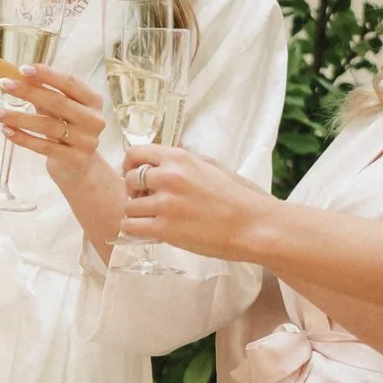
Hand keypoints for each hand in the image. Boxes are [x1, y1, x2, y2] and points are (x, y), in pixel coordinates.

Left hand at [0, 60, 107, 169]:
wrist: (79, 166)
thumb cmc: (66, 129)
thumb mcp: (58, 108)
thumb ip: (42, 91)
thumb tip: (16, 73)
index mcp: (93, 100)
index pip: (70, 83)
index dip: (46, 75)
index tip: (22, 69)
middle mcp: (94, 120)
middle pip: (58, 102)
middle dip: (28, 92)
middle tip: (4, 84)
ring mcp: (87, 141)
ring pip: (47, 126)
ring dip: (17, 117)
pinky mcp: (76, 159)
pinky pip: (44, 147)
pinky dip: (22, 138)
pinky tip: (5, 130)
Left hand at [118, 142, 262, 260]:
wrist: (253, 226)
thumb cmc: (239, 197)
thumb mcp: (212, 165)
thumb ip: (185, 161)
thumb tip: (163, 159)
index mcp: (179, 158)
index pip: (135, 153)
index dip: (131, 165)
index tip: (137, 174)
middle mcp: (168, 177)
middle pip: (128, 178)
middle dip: (133, 190)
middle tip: (147, 199)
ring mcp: (165, 204)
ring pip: (128, 205)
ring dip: (136, 212)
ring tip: (152, 217)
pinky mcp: (165, 229)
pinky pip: (130, 226)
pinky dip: (134, 228)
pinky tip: (148, 229)